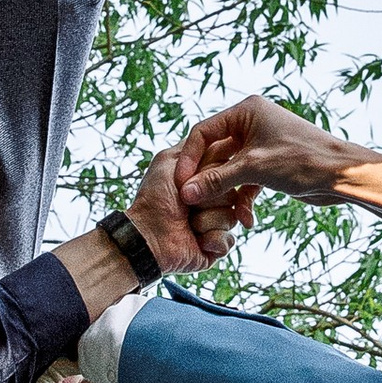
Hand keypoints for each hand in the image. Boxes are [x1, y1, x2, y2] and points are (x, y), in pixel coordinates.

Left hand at [126, 140, 236, 271]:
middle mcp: (213, 201)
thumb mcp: (169, 161)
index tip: (199, 179)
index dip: (217, 175)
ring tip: (188, 224)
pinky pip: (228, 240)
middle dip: (209, 200)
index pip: (228, 170)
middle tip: (186, 205)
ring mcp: (216, 223)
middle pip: (233, 194)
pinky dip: (210, 240)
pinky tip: (195, 240)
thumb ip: (194, 147)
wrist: (148, 236)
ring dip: (206, 221)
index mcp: (204, 181)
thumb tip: (221, 137)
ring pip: (231, 218)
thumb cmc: (154, 198)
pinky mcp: (217, 245)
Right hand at [173, 95, 381, 227]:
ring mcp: (260, 145)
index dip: (190, 158)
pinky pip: (246, 181)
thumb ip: (217, 180)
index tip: (180, 183)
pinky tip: (246, 219)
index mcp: (246, 111)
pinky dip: (244, 199)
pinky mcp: (269, 165)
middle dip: (208, 180)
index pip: (204, 132)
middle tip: (193, 202)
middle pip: (215, 153)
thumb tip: (185, 192)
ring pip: (230, 170)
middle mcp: (251, 124)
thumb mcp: (254, 168)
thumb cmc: (302, 160)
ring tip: (224, 215)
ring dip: (227, 193)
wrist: (342, 175)